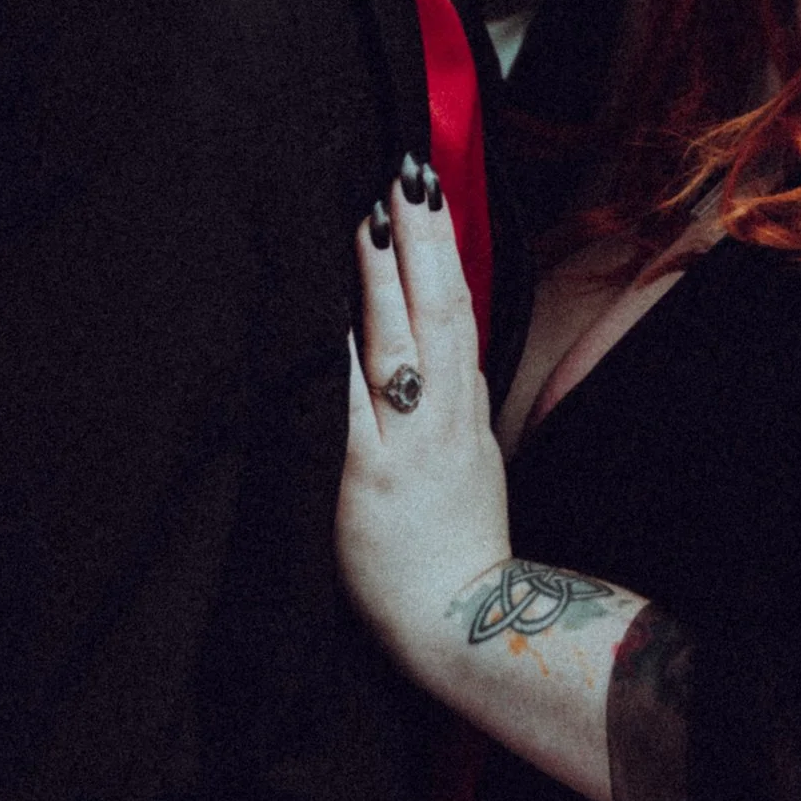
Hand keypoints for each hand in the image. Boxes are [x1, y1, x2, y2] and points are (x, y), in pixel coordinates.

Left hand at [338, 165, 511, 688]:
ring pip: (403, 349)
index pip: (459, 313)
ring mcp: (409, 448)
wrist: (463, 624)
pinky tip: (328, 318)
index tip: (430, 195)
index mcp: (465, 411)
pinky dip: (344, 361)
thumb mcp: (471, 462)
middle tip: (407, 175)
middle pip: (440, 313)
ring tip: (372, 221)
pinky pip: (354, 410)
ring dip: (388, 282)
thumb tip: (436, 351)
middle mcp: (443, 419)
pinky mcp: (370, 482)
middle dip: (425, 242)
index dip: (446, 252)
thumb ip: (451, 404)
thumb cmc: (458, 546)